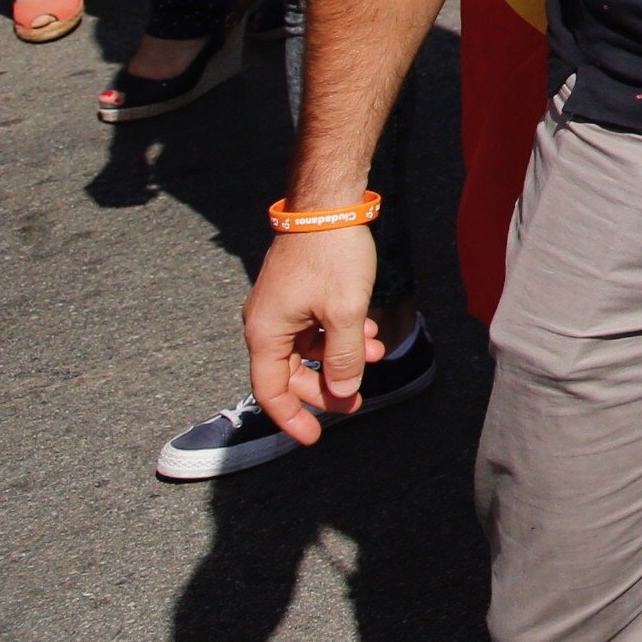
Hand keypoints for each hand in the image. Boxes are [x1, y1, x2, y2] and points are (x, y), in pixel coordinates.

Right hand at [243, 227, 385, 445]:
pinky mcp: (297, 291)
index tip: (313, 438)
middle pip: (289, 373)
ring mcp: (281, 306)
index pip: (270, 391)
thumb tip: (342, 391)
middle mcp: (266, 322)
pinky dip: (340, 332)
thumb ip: (344, 356)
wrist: (329, 203)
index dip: (292, 418)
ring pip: (308, 347)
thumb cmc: (332, 255)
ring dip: (340, 355)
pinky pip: (315, 325)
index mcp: (266, 333)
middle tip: (356, 400)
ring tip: (375, 352)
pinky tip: (369, 328)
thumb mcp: (346, 311)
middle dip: (325, 386)